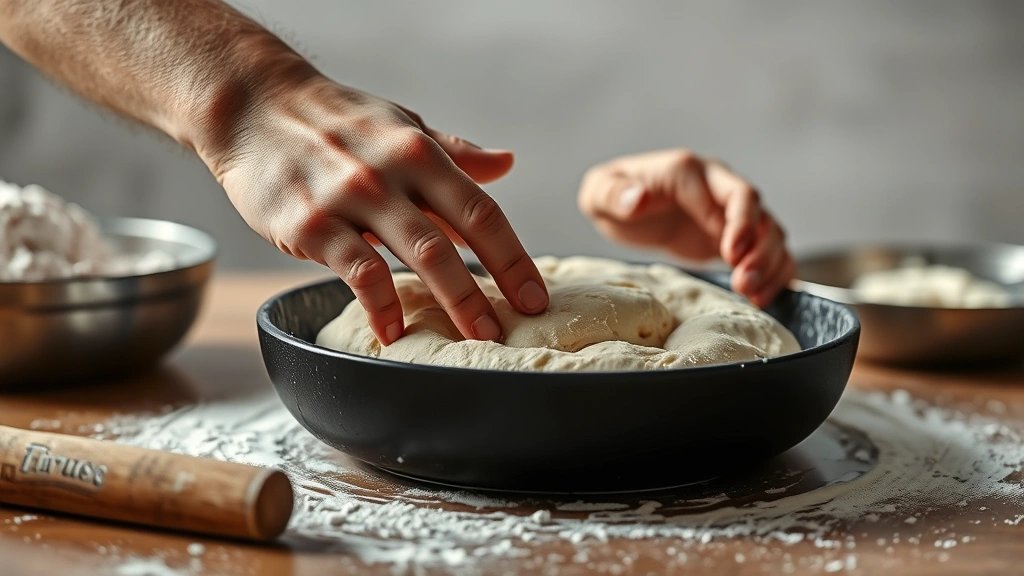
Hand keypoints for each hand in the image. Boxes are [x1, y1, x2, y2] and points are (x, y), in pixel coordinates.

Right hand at [204, 73, 548, 344]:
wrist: (252, 105)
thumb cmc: (335, 120)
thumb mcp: (400, 124)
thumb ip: (453, 151)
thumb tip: (506, 164)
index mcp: (419, 151)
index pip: (481, 211)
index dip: (513, 258)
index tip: (535, 296)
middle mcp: (391, 174)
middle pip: (453, 241)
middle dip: (488, 290)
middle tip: (512, 331)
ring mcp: (350, 199)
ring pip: (414, 255)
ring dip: (451, 301)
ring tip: (474, 339)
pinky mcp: (309, 224)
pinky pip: (355, 271)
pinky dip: (379, 305)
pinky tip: (393, 331)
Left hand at [577, 149, 793, 307]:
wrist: (623, 206)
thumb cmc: (613, 197)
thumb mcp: (599, 193)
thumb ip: (614, 194)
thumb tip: (637, 199)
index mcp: (689, 173)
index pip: (733, 193)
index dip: (739, 223)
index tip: (731, 254)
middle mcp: (718, 187)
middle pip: (759, 211)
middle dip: (759, 248)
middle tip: (745, 283)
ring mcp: (730, 213)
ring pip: (770, 232)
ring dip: (768, 264)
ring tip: (752, 295)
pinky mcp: (735, 237)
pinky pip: (769, 252)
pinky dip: (774, 273)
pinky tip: (762, 298)